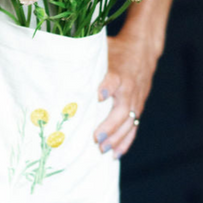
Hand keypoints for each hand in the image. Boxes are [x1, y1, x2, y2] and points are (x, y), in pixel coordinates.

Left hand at [94, 29, 159, 158]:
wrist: (143, 49)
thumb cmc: (116, 50)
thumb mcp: (103, 48)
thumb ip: (87, 57)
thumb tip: (59, 59)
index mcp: (119, 72)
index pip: (113, 80)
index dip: (107, 88)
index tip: (98, 96)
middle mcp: (129, 88)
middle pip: (122, 110)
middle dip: (110, 126)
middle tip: (96, 138)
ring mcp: (135, 99)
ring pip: (129, 122)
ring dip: (117, 138)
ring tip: (103, 150)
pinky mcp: (138, 106)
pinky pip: (134, 127)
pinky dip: (126, 141)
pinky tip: (115, 154)